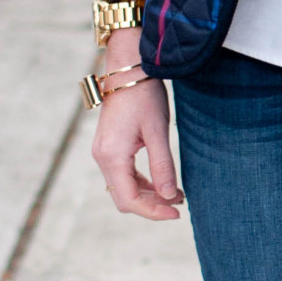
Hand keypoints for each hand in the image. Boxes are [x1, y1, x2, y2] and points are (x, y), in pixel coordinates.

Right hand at [90, 31, 181, 220]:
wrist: (128, 67)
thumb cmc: (144, 95)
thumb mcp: (157, 131)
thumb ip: (162, 166)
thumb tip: (169, 197)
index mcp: (111, 156)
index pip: (129, 200)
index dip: (153, 211)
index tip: (177, 212)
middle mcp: (102, 158)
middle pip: (124, 198)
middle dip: (151, 205)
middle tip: (179, 204)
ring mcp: (103, 152)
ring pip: (123, 188)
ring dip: (148, 194)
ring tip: (176, 193)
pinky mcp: (109, 146)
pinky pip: (123, 175)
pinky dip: (142, 182)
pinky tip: (162, 181)